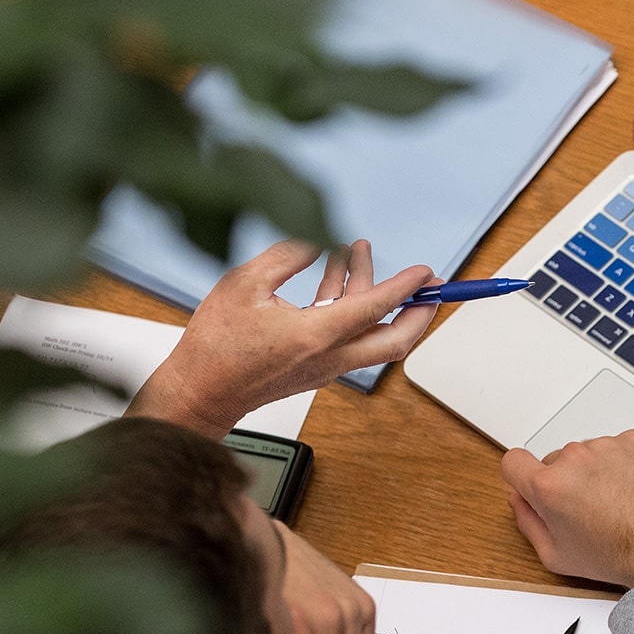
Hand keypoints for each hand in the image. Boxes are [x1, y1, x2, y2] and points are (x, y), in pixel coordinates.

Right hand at [130, 239, 438, 438]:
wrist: (201, 393)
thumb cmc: (216, 347)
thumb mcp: (245, 285)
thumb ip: (287, 257)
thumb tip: (315, 240)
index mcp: (316, 336)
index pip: (376, 309)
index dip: (405, 287)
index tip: (425, 271)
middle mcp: (329, 357)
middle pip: (394, 342)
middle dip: (420, 314)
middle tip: (433, 288)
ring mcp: (324, 366)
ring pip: (369, 335)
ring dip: (372, 294)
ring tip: (357, 251)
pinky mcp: (314, 368)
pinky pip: (347, 337)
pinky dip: (349, 306)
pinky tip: (333, 274)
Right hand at [501, 430, 633, 587]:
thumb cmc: (621, 556)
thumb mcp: (557, 556)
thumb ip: (528, 523)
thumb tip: (520, 500)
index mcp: (549, 486)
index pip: (513, 461)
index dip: (522, 476)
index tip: (534, 484)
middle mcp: (576, 458)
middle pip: (556, 460)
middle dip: (567, 481)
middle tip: (589, 509)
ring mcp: (608, 446)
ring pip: (590, 453)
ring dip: (598, 471)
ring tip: (619, 503)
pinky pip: (620, 447)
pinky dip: (626, 464)